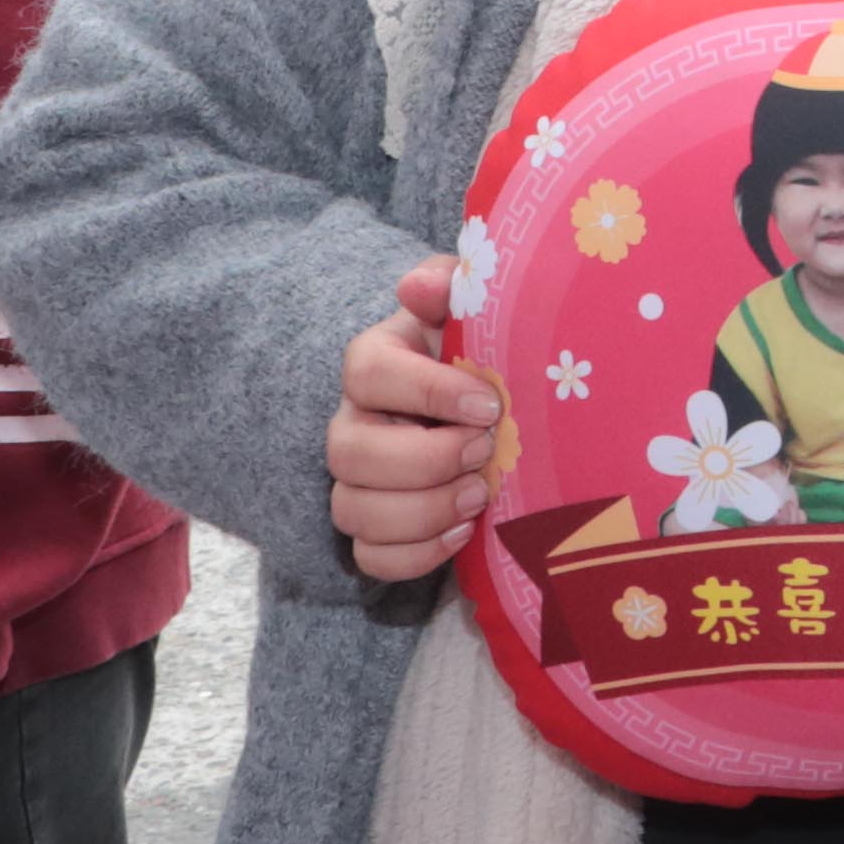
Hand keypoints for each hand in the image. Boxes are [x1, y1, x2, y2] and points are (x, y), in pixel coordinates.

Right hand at [325, 257, 506, 583]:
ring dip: (423, 512)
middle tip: (486, 451)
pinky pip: (369, 557)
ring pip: (353, 511)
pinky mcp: (375, 529)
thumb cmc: (482, 354)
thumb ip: (453, 288)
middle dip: (425, 460)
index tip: (490, 404)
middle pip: (350, 454)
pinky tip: (464, 534)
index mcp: (374, 364)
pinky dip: (416, 555)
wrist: (493, 411)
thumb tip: (419, 286)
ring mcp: (357, 481)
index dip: (427, 393)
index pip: (367, 374)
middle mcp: (353, 423)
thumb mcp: (474, 311)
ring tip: (480, 496)